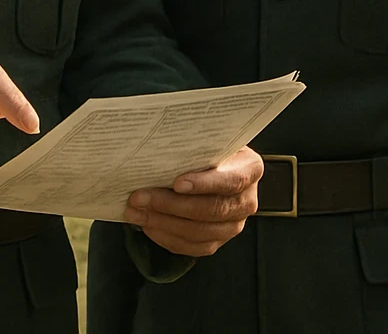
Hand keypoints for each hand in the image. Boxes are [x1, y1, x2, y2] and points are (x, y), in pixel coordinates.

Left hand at [125, 147, 262, 256]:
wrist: (216, 168)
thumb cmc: (210, 151)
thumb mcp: (210, 141)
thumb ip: (196, 147)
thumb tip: (161, 152)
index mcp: (250, 170)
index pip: (231, 180)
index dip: (204, 184)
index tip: (177, 183)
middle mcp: (246, 201)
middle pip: (210, 209)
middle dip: (171, 205)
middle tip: (140, 197)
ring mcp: (234, 225)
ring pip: (199, 232)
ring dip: (163, 223)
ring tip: (137, 212)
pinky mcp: (218, 241)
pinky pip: (192, 247)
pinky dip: (167, 237)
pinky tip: (148, 225)